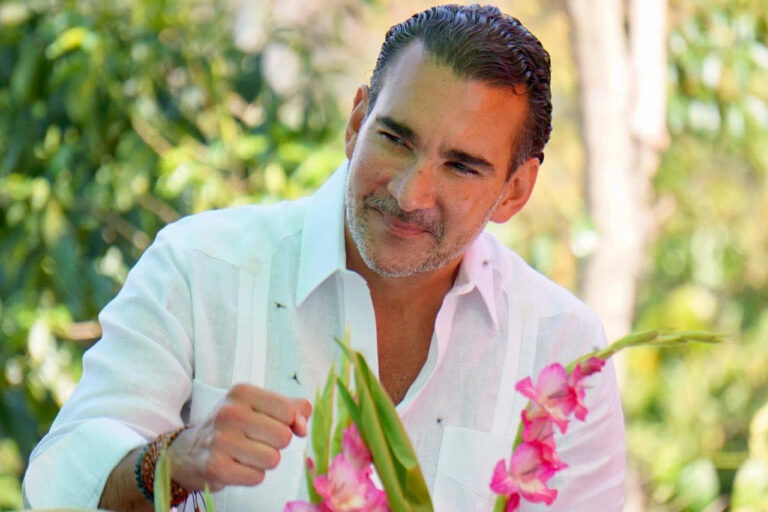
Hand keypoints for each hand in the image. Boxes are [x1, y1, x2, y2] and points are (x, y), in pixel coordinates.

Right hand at [168, 383, 311, 491]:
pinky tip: (237, 465)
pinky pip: (257, 477)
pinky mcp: (215, 467)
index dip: (289, 423)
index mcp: (242, 392)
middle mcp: (229, 413)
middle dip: (275, 444)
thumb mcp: (259, 406)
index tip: (276, 424)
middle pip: (283, 437)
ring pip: (273, 459)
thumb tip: (303, 427)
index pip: (289, 410)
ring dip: (264, 461)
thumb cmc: (234, 426)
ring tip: (246, 454)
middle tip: (255, 441)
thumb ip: (292, 408)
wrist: (189, 451)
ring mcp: (220, 440)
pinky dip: (252, 475)